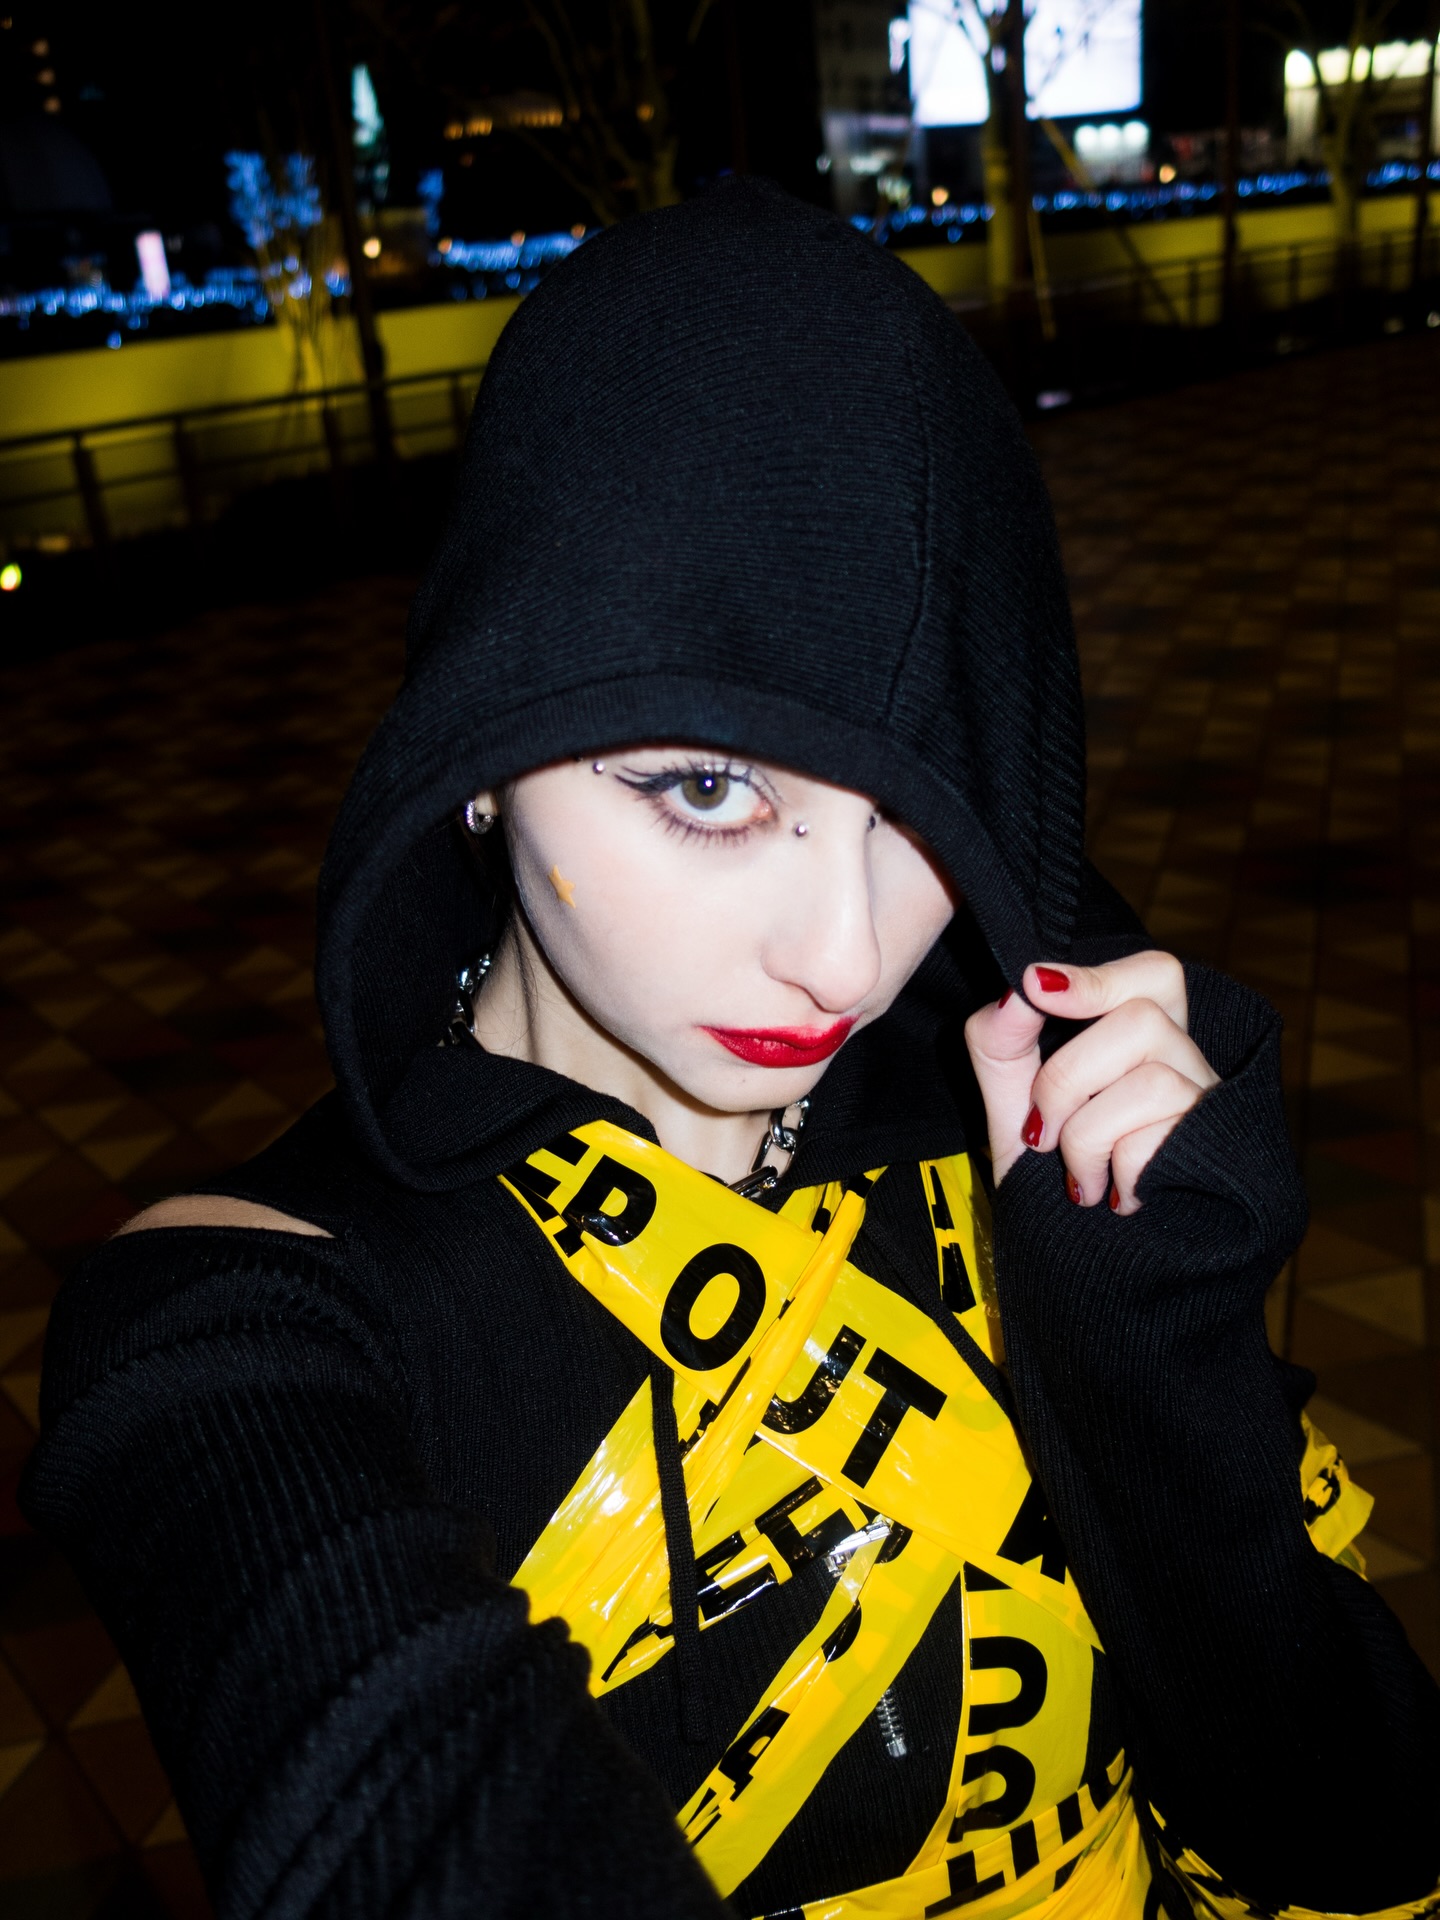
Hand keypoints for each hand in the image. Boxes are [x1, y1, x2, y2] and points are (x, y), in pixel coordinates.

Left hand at [964, 952, 1220, 1213]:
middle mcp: (1187, 1063)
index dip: (1098, 977)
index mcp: (1143, 1039)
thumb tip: (1017, 989)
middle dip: (1066, 1077)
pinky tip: (1114, 1196)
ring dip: (1086, 1138)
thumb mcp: (1012, 1105)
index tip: (1036, 986)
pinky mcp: (1211, 1156)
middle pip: (1143, 1018)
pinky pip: (1156, 1140)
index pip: (1153, 974)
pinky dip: (1114, 1172)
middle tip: (1043, 1130)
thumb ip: (1003, 1044)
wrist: (1080, 1264)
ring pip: (1150, 1082)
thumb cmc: (1051, 1178)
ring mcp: (1206, 1108)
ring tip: (1078, 1176)